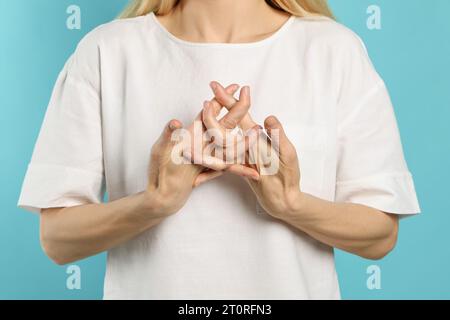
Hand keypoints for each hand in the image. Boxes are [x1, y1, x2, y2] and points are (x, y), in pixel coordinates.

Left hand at [146, 84, 258, 216]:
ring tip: (259, 135)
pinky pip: (229, 168)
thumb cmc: (158, 172)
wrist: (161, 196)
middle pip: (224, 124)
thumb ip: (168, 136)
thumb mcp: (160, 150)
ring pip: (230, 146)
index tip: (235, 87)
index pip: (209, 112)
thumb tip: (175, 122)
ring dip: (245, 142)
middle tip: (251, 101)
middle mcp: (201, 143)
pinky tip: (254, 174)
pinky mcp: (210, 171)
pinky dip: (241, 170)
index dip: (221, 99)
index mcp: (191, 134)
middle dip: (238, 112)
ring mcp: (207, 156)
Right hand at [208, 81, 302, 218]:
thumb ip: (277, 136)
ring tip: (190, 131)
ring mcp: (241, 156)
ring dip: (205, 137)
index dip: (227, 99)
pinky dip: (208, 170)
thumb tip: (269, 117)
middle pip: (224, 124)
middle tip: (201, 102)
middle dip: (212, 112)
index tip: (216, 86)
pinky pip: (220, 166)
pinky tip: (196, 173)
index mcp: (256, 135)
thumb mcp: (287, 153)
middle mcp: (246, 143)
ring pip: (218, 145)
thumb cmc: (290, 176)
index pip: (239, 113)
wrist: (286, 199)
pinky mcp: (238, 169)